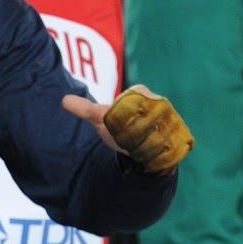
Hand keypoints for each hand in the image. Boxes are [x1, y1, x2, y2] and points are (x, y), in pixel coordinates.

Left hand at [63, 85, 193, 175]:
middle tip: (129, 135)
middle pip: (144, 111)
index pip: (131, 99)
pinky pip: (170, 134)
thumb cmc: (119, 132)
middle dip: (133, 126)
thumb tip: (63, 100)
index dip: (122, 114)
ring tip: (140, 143)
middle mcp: (158, 101)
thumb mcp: (101, 120)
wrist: (139, 152)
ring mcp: (170, 115)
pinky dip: (161, 142)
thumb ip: (85, 110)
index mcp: (140, 92)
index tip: (120, 123)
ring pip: (157, 122)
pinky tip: (154, 148)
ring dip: (146, 135)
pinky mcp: (178, 131)